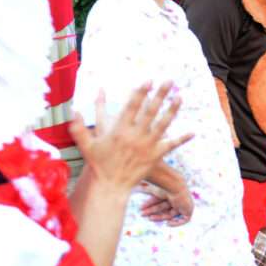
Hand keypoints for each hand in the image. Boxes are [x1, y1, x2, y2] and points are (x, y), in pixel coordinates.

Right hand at [70, 83, 191, 192]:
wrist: (111, 185)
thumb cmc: (98, 164)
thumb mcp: (86, 145)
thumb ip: (79, 127)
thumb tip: (73, 110)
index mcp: (120, 130)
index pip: (132, 106)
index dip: (141, 92)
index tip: (148, 80)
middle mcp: (135, 135)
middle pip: (151, 110)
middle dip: (160, 94)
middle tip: (169, 81)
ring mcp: (147, 145)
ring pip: (163, 124)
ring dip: (173, 109)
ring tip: (180, 97)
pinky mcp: (155, 156)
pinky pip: (170, 145)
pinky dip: (182, 139)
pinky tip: (192, 132)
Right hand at [139, 184, 193, 225]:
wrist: (174, 186)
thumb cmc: (164, 186)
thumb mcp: (153, 188)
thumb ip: (146, 188)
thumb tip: (138, 186)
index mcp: (171, 192)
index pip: (160, 201)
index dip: (150, 204)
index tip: (142, 207)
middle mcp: (177, 198)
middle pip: (164, 208)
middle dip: (153, 211)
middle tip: (142, 214)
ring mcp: (183, 204)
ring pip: (170, 214)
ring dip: (159, 217)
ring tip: (149, 218)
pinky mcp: (189, 210)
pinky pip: (184, 220)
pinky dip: (177, 223)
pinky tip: (168, 223)